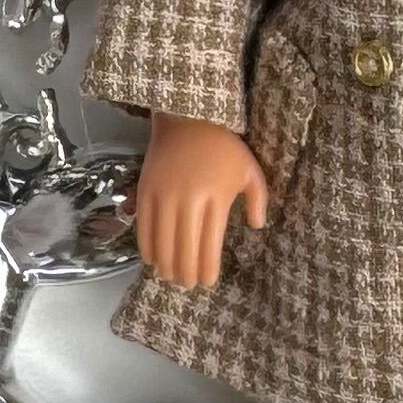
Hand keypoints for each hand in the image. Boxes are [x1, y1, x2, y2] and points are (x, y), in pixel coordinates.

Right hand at [134, 117, 269, 289]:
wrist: (189, 117)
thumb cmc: (225, 146)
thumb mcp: (250, 170)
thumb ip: (258, 200)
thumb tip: (256, 227)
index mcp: (216, 200)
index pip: (209, 247)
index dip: (208, 270)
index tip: (208, 282)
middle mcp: (188, 201)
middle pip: (184, 250)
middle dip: (186, 274)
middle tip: (189, 285)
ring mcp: (164, 196)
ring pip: (162, 243)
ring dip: (166, 266)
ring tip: (171, 277)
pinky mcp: (146, 190)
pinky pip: (144, 227)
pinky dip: (147, 248)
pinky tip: (152, 260)